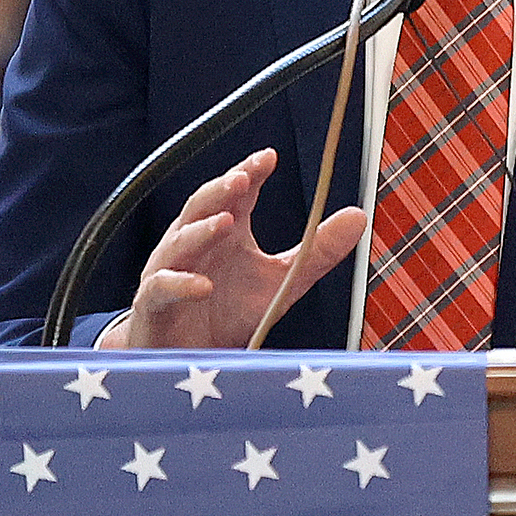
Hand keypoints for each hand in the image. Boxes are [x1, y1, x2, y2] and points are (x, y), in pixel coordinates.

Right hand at [101, 150, 364, 350]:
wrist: (194, 358)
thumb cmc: (231, 312)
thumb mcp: (283, 280)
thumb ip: (317, 250)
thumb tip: (360, 215)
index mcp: (226, 232)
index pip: (236, 194)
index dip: (248, 172)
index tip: (269, 157)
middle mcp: (194, 243)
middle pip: (202, 206)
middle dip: (221, 190)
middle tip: (243, 177)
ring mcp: (170, 270)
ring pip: (180, 242)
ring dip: (201, 231)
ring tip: (227, 222)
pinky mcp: (156, 302)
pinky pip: (164, 288)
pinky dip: (182, 284)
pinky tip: (204, 285)